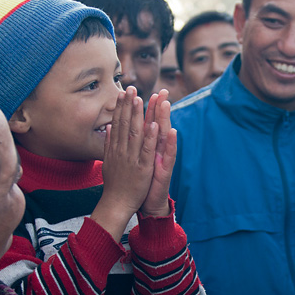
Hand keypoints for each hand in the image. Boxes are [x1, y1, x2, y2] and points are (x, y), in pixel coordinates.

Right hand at [92, 87, 157, 238]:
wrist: (116, 204)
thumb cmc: (114, 184)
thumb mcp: (109, 161)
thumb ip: (109, 143)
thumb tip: (108, 127)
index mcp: (115, 148)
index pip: (118, 123)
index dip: (121, 107)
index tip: (123, 92)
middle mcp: (122, 150)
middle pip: (125, 124)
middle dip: (128, 105)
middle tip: (131, 87)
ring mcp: (132, 158)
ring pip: (135, 133)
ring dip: (138, 116)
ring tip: (142, 99)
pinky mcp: (142, 168)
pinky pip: (146, 151)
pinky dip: (149, 138)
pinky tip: (154, 125)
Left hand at [139, 89, 176, 217]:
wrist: (147, 204)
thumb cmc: (140, 182)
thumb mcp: (134, 161)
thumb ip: (131, 145)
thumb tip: (121, 128)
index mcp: (147, 147)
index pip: (147, 124)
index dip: (147, 108)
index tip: (147, 91)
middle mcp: (157, 151)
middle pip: (158, 126)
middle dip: (159, 108)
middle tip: (162, 91)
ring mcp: (163, 160)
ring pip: (164, 137)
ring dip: (166, 120)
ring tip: (166, 104)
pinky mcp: (166, 171)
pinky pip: (169, 156)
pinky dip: (171, 144)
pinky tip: (173, 133)